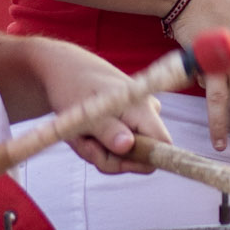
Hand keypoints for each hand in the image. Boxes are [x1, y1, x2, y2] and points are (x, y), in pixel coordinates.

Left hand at [24, 41, 172, 174]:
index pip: (163, 145)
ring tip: (79, 133)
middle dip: (106, 157)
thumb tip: (127, 145)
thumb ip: (107, 131)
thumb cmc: (74, 87)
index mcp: (143, 109)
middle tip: (82, 141)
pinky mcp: (128, 127)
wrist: (66, 70)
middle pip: (138, 158)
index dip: (143, 160)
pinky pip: (115, 151)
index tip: (112, 158)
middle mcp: (147, 115)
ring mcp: (138, 121)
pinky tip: (84, 133)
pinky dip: (96, 147)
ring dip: (96, 151)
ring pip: (123, 157)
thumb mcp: (85, 112)